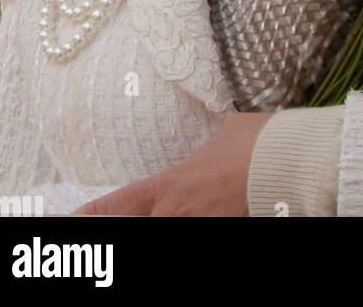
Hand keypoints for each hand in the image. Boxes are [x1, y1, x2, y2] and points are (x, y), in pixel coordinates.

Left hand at [72, 112, 273, 216]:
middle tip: (135, 215)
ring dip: (178, 218)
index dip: (96, 211)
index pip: (123, 201)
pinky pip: (203, 232)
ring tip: (191, 208)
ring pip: (171, 230)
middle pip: (144, 227)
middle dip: (140, 222)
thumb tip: (220, 136)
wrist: (286, 158)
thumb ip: (213, 142)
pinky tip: (215, 212)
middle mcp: (178, 210)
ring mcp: (201, 225)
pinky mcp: (222, 229)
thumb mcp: (228, 131)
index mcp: (172, 183)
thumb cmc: (257, 139)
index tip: (76, 216)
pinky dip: (206, 221)